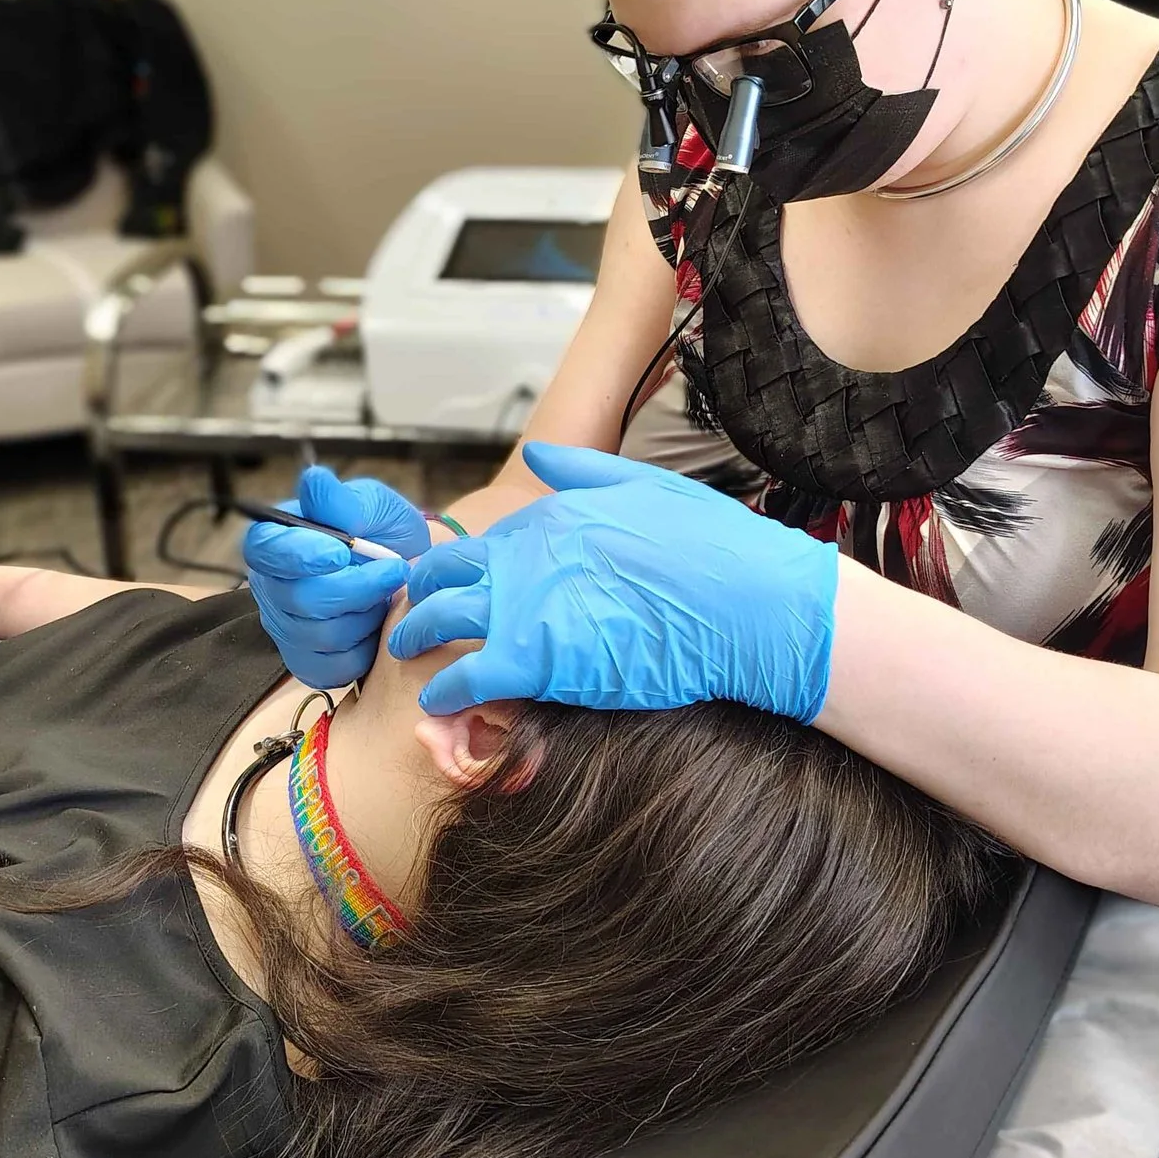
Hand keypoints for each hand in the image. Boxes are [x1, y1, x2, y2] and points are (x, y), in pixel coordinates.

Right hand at [242, 467, 432, 687]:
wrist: (411, 573)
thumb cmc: (384, 533)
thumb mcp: (372, 506)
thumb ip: (343, 501)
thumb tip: (314, 479)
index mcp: (276, 541)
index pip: (263, 549)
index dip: (299, 555)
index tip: (341, 552)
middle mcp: (271, 587)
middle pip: (298, 598)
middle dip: (355, 587)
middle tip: (394, 570)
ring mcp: (286, 628)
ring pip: (320, 634)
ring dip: (365, 615)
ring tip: (385, 596)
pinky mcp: (308, 663)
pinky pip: (333, 666)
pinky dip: (365, 649)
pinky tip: (375, 627)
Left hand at [389, 443, 837, 718]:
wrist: (748, 602)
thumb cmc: (713, 546)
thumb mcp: (648, 486)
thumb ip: (583, 471)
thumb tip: (535, 457)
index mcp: (551, 514)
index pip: (483, 539)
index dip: (464, 565)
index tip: (456, 583)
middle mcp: (526, 554)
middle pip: (446, 572)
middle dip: (422, 593)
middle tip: (414, 615)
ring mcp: (525, 605)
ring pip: (440, 619)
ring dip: (416, 636)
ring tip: (409, 653)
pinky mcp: (534, 659)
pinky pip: (464, 674)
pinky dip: (443, 689)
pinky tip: (436, 700)